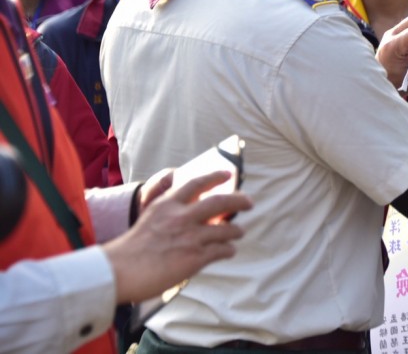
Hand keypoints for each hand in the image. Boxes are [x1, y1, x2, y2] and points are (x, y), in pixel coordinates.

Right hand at [103, 170, 251, 303]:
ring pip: (226, 229)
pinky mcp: (195, 257)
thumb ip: (169, 214)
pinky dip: (228, 250)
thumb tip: (192, 214)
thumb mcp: (149, 220)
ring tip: (239, 232)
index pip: (195, 183)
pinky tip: (229, 251)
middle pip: (220, 202)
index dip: (214, 177)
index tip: (227, 175)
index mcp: (167, 205)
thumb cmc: (129, 251)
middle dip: (239, 200)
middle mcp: (182, 217)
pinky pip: (221, 250)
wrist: (118, 271)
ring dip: (236, 230)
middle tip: (249, 202)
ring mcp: (190, 237)